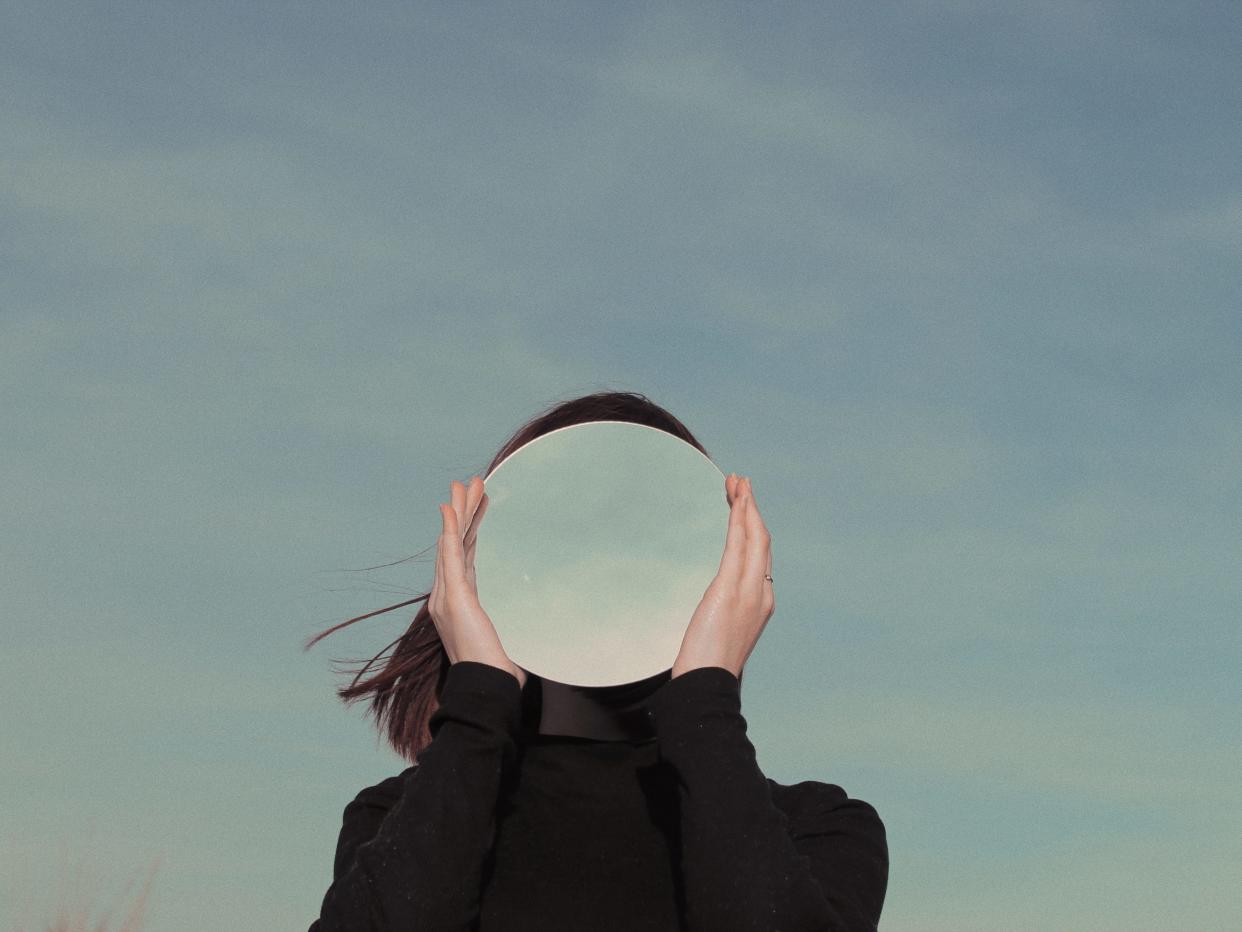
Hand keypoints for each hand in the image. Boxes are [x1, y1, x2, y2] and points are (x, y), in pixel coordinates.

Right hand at [428, 475, 527, 688]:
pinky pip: (449, 553)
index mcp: (461, 602)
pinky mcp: (453, 595)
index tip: (478, 509)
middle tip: (471, 484)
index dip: (470, 531)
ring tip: (464, 483)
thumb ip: (516, 625)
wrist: (486, 684)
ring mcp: (447, 595)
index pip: (466, 557)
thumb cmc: (498, 669)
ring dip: (458, 511)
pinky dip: (448, 529)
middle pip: (456, 544)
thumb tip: (543, 622)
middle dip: (463, 512)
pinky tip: (448, 508)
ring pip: (452, 542)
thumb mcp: (510, 638)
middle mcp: (448, 595)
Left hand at [670, 474, 774, 679]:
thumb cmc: (707, 665)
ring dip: (746, 505)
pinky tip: (735, 501)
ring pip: (753, 537)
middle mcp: (762, 593)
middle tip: (740, 482)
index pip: (759, 555)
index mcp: (761, 602)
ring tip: (737, 481)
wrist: (707, 685)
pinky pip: (738, 545)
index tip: (742, 506)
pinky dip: (739, 518)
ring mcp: (750, 591)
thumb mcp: (719, 631)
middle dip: (752, 508)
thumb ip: (722, 610)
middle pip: (761, 539)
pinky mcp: (731, 590)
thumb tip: (715, 602)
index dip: (753, 527)